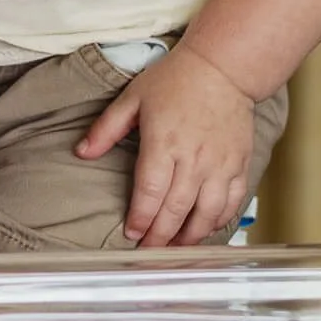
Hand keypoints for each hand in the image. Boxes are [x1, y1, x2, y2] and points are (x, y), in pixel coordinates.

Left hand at [76, 41, 258, 246]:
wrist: (223, 67)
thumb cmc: (176, 80)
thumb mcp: (132, 98)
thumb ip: (106, 129)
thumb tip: (81, 152)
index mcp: (164, 143)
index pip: (150, 193)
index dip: (140, 219)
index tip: (132, 234)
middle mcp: (194, 158)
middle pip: (176, 210)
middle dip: (161, 237)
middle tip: (149, 253)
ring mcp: (220, 164)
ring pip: (207, 213)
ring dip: (190, 237)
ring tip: (176, 250)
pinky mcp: (239, 164)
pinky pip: (232, 202)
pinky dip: (219, 221)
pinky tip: (205, 230)